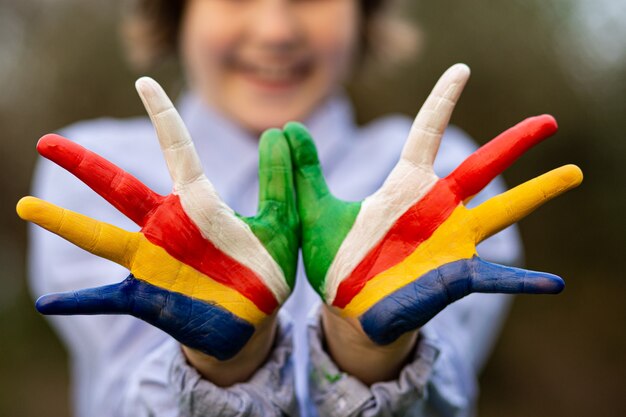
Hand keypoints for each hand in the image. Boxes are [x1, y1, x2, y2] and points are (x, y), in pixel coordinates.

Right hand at [17, 78, 297, 362]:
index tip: (144, 83)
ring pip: (100, 239)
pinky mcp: (147, 297)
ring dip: (64, 223)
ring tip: (26, 206)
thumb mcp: (281, 223)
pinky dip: (76, 300)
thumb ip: (279, 181)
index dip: (162, 116)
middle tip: (46, 142)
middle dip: (83, 166)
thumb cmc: (266, 270)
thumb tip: (280, 131)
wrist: (254, 322)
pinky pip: (104, 298)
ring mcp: (152, 262)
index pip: (177, 150)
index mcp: (199, 204)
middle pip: (118, 189)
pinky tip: (45, 302)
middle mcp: (167, 227)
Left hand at [284, 64, 581, 347]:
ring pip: (503, 211)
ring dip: (537, 193)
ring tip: (574, 173)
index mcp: (404, 187)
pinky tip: (555, 284)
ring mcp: (451, 241)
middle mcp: (436, 208)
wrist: (350, 310)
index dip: (442, 102)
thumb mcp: (315, 213)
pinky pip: (496, 278)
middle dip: (514, 143)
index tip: (462, 70)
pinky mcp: (456, 276)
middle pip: (481, 166)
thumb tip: (284, 128)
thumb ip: (302, 174)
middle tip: (549, 121)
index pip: (426, 134)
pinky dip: (525, 280)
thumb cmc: (337, 261)